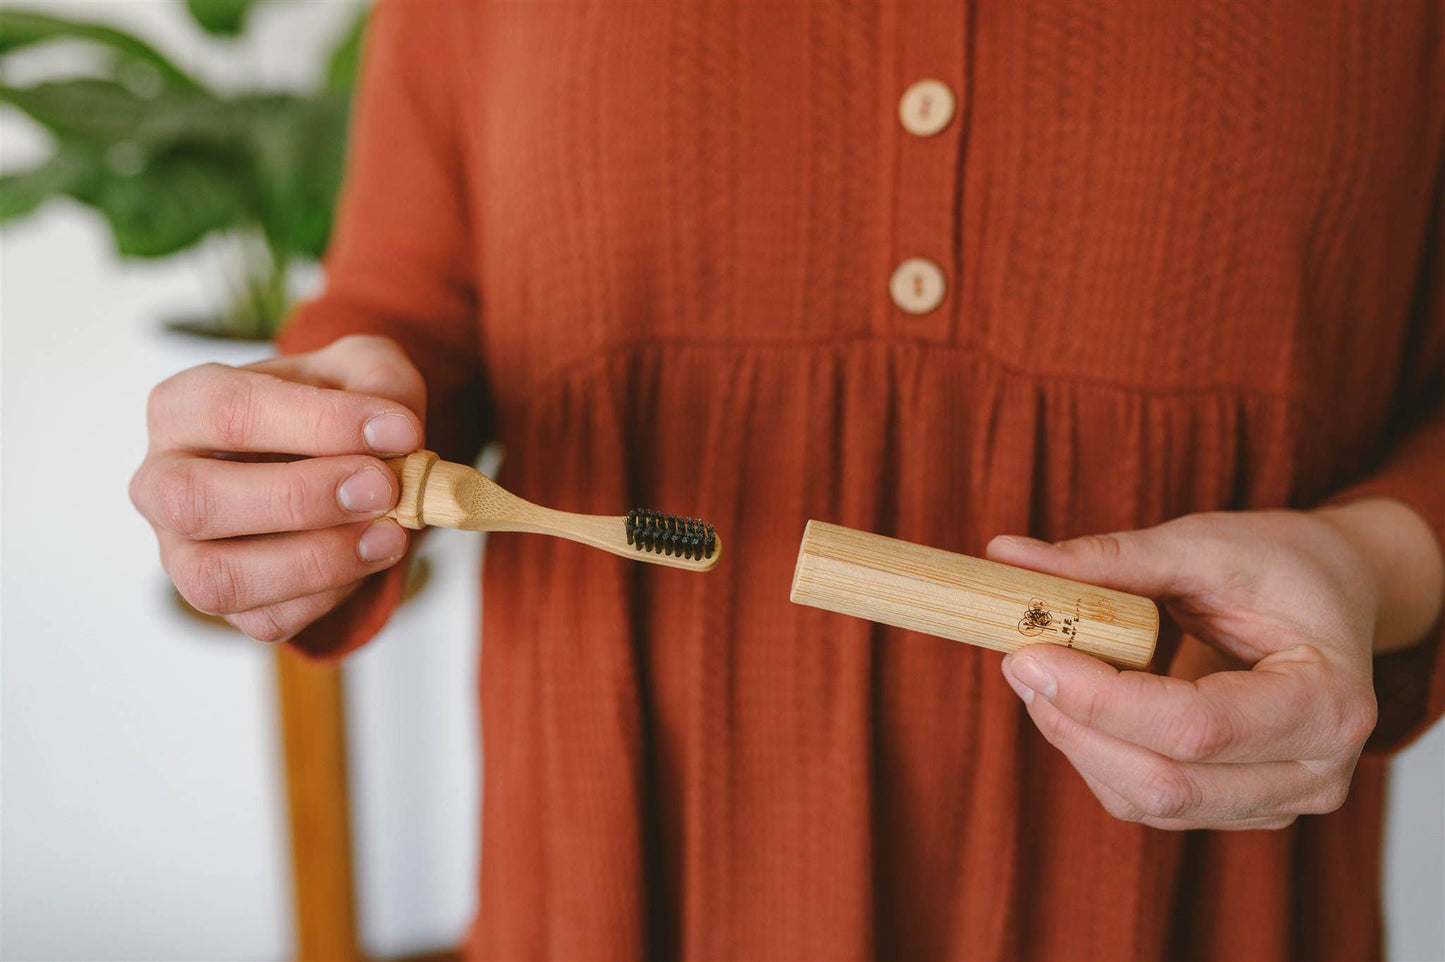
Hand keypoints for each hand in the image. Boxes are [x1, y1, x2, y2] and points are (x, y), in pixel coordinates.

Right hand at [130, 335, 425, 642]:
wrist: (339, 461)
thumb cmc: (331, 410)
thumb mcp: (361, 370)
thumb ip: (381, 382)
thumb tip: (396, 431)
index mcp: (183, 407)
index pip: (226, 410)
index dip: (318, 423)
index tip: (400, 430)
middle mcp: (163, 483)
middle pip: (196, 501)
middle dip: (301, 498)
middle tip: (383, 488)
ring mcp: (182, 551)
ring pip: (219, 578)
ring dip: (316, 561)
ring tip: (391, 534)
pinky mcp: (221, 602)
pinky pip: (265, 618)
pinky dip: (328, 595)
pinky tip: (368, 558)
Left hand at [986, 502, 1441, 830]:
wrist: (1329, 597)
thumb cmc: (1278, 566)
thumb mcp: (1204, 545)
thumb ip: (1110, 558)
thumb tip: (1005, 555)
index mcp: (1328, 701)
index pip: (1198, 726)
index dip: (1101, 699)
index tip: (1028, 654)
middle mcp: (1314, 771)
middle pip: (1166, 783)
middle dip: (1075, 726)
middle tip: (1018, 660)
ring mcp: (1276, 802)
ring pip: (1146, 802)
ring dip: (1075, 741)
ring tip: (1041, 672)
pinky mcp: (1232, 807)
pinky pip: (1143, 802)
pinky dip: (1093, 753)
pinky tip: (1073, 700)